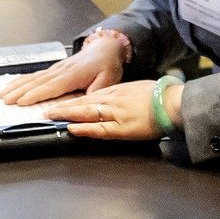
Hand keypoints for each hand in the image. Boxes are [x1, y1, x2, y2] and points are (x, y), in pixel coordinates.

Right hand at [1, 38, 126, 104]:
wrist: (106, 47)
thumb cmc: (107, 64)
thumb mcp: (108, 80)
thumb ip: (95, 92)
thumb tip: (84, 104)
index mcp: (72, 75)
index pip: (51, 87)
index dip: (36, 94)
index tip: (22, 101)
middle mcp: (60, 71)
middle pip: (37, 83)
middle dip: (20, 92)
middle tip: (5, 100)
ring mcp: (55, 69)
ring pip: (33, 78)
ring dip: (17, 86)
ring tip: (3, 93)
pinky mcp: (54, 69)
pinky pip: (35, 75)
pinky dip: (22, 80)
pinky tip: (13, 84)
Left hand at [41, 80, 177, 139]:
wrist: (174, 102)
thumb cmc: (159, 96)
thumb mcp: (136, 89)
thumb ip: (121, 94)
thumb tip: (109, 101)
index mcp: (116, 91)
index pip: (88, 95)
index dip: (71, 100)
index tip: (57, 102)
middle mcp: (112, 99)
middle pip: (82, 103)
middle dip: (63, 106)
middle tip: (45, 109)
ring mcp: (116, 113)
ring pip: (86, 113)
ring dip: (67, 115)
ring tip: (51, 117)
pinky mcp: (122, 127)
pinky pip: (99, 128)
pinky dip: (84, 128)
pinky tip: (72, 128)